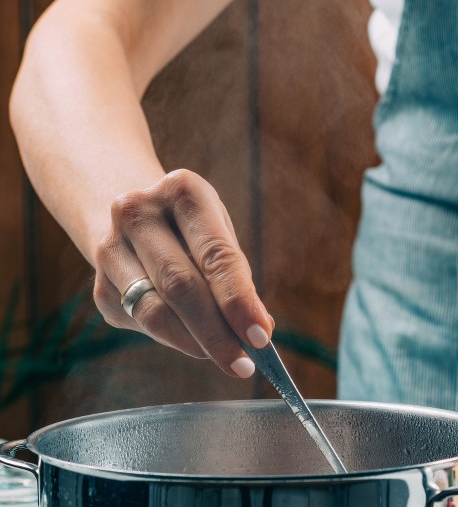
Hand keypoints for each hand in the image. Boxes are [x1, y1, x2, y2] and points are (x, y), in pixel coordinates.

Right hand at [91, 169, 273, 376]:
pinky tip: (192, 340)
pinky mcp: (99, 285)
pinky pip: (140, 323)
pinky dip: (173, 338)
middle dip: (217, 332)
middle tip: (244, 364)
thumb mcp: (220, 233)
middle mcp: (138, 213)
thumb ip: (237, 277)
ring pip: (154, 311)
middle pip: (181, 286)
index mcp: (182, 191)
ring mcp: (110, 248)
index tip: (261, 337)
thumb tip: (260, 330)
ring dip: (195, 343)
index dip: (239, 301)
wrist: (134, 216)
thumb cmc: (192, 229)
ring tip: (227, 358)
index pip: (215, 256)